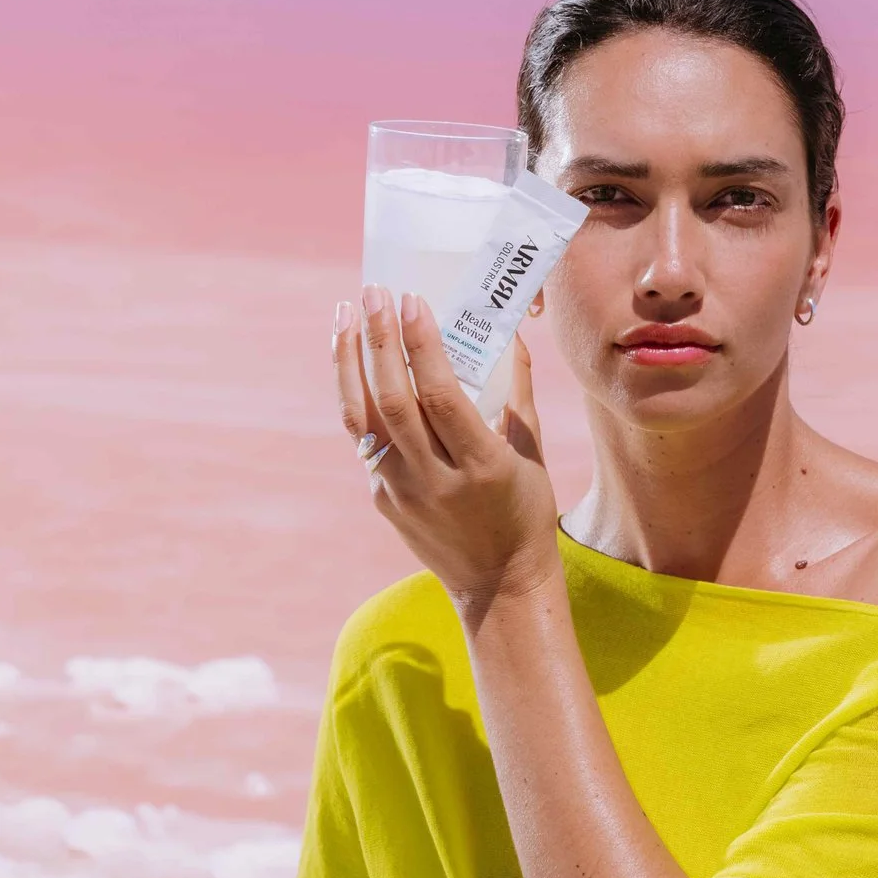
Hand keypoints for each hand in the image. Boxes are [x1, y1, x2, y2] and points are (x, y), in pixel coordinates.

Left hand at [336, 284, 560, 610]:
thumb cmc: (525, 511)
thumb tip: (508, 331)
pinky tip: (350, 359)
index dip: (422, 345)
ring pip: (363, 417)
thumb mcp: (532, 453)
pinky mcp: (381, 498)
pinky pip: (364, 437)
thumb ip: (517, 391)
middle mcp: (435, 480)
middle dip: (379, 339)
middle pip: (394, 400)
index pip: (441, 395)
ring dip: (349, 361)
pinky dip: (353, 393)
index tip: (412, 300)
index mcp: (482, 465)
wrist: (497, 585)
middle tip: (373, 293)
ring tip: (345, 315)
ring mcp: (401, 491)